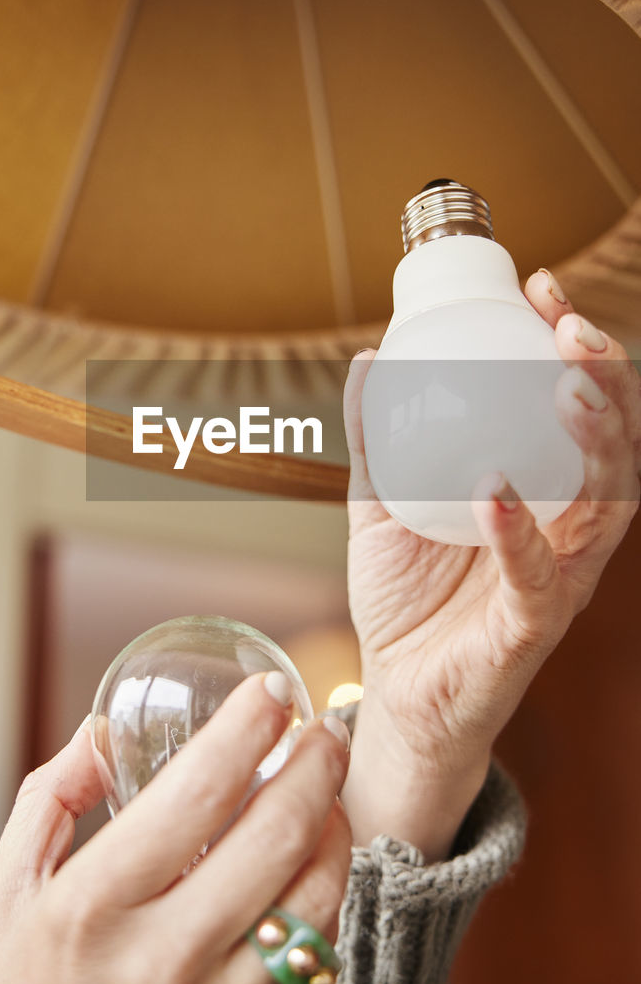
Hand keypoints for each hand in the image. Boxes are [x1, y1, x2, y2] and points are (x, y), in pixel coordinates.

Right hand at [0, 674, 351, 983]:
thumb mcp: (3, 897)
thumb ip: (51, 800)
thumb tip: (103, 730)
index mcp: (95, 907)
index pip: (195, 793)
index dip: (244, 730)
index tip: (268, 693)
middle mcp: (165, 957)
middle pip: (276, 834)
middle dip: (314, 762)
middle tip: (322, 726)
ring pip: (315, 891)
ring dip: (335, 823)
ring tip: (326, 786)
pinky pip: (316, 946)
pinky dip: (326, 887)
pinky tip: (313, 856)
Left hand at [341, 269, 639, 860]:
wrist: (398, 692)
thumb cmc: (410, 597)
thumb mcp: (383, 502)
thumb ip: (377, 438)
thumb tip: (367, 359)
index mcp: (545, 491)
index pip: (584, 407)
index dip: (578, 346)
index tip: (543, 291)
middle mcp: (567, 529)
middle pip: (615, 445)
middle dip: (606, 377)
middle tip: (571, 327)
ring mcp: (556, 577)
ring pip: (603, 505)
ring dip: (592, 441)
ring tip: (565, 387)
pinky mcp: (528, 628)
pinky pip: (538, 579)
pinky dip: (518, 533)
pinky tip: (495, 489)